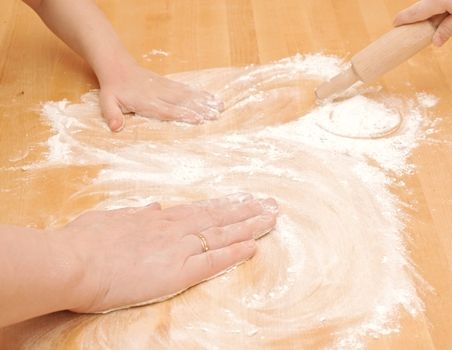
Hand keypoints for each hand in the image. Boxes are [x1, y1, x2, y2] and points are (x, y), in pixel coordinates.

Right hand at [53, 193, 277, 312]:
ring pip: (221, 234)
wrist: (71, 262)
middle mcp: (173, 229)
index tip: (242, 199)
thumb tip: (155, 208)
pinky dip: (235, 252)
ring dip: (249, 226)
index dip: (224, 205)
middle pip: (218, 217)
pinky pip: (213, 261)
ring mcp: (177, 248)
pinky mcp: (176, 272)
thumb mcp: (111, 220)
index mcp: (157, 220)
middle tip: (270, 204)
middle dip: (246, 211)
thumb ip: (136, 214)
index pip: (200, 210)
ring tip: (272, 218)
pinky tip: (254, 246)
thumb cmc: (83, 242)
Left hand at [98, 63, 222, 131]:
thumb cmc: (113, 89)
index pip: (167, 110)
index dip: (183, 115)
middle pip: (183, 102)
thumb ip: (112, 115)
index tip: (198, 119)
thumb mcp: (107, 102)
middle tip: (216, 114)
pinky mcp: (168, 83)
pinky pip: (185, 89)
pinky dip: (198, 93)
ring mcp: (165, 87)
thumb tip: (116, 127)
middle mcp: (159, 94)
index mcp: (146, 101)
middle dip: (201, 108)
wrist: (117, 66)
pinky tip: (209, 97)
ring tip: (219, 106)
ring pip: (187, 95)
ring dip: (204, 100)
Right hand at [394, 0, 451, 45]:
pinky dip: (437, 9)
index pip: (414, 12)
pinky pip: (434, 2)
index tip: (394, 25)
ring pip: (427, 5)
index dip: (402, 19)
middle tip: (416, 31)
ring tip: (444, 21)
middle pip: (418, 8)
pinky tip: (449, 13)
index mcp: (436, 2)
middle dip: (417, 20)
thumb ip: (448, 30)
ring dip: (430, 15)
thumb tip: (434, 43)